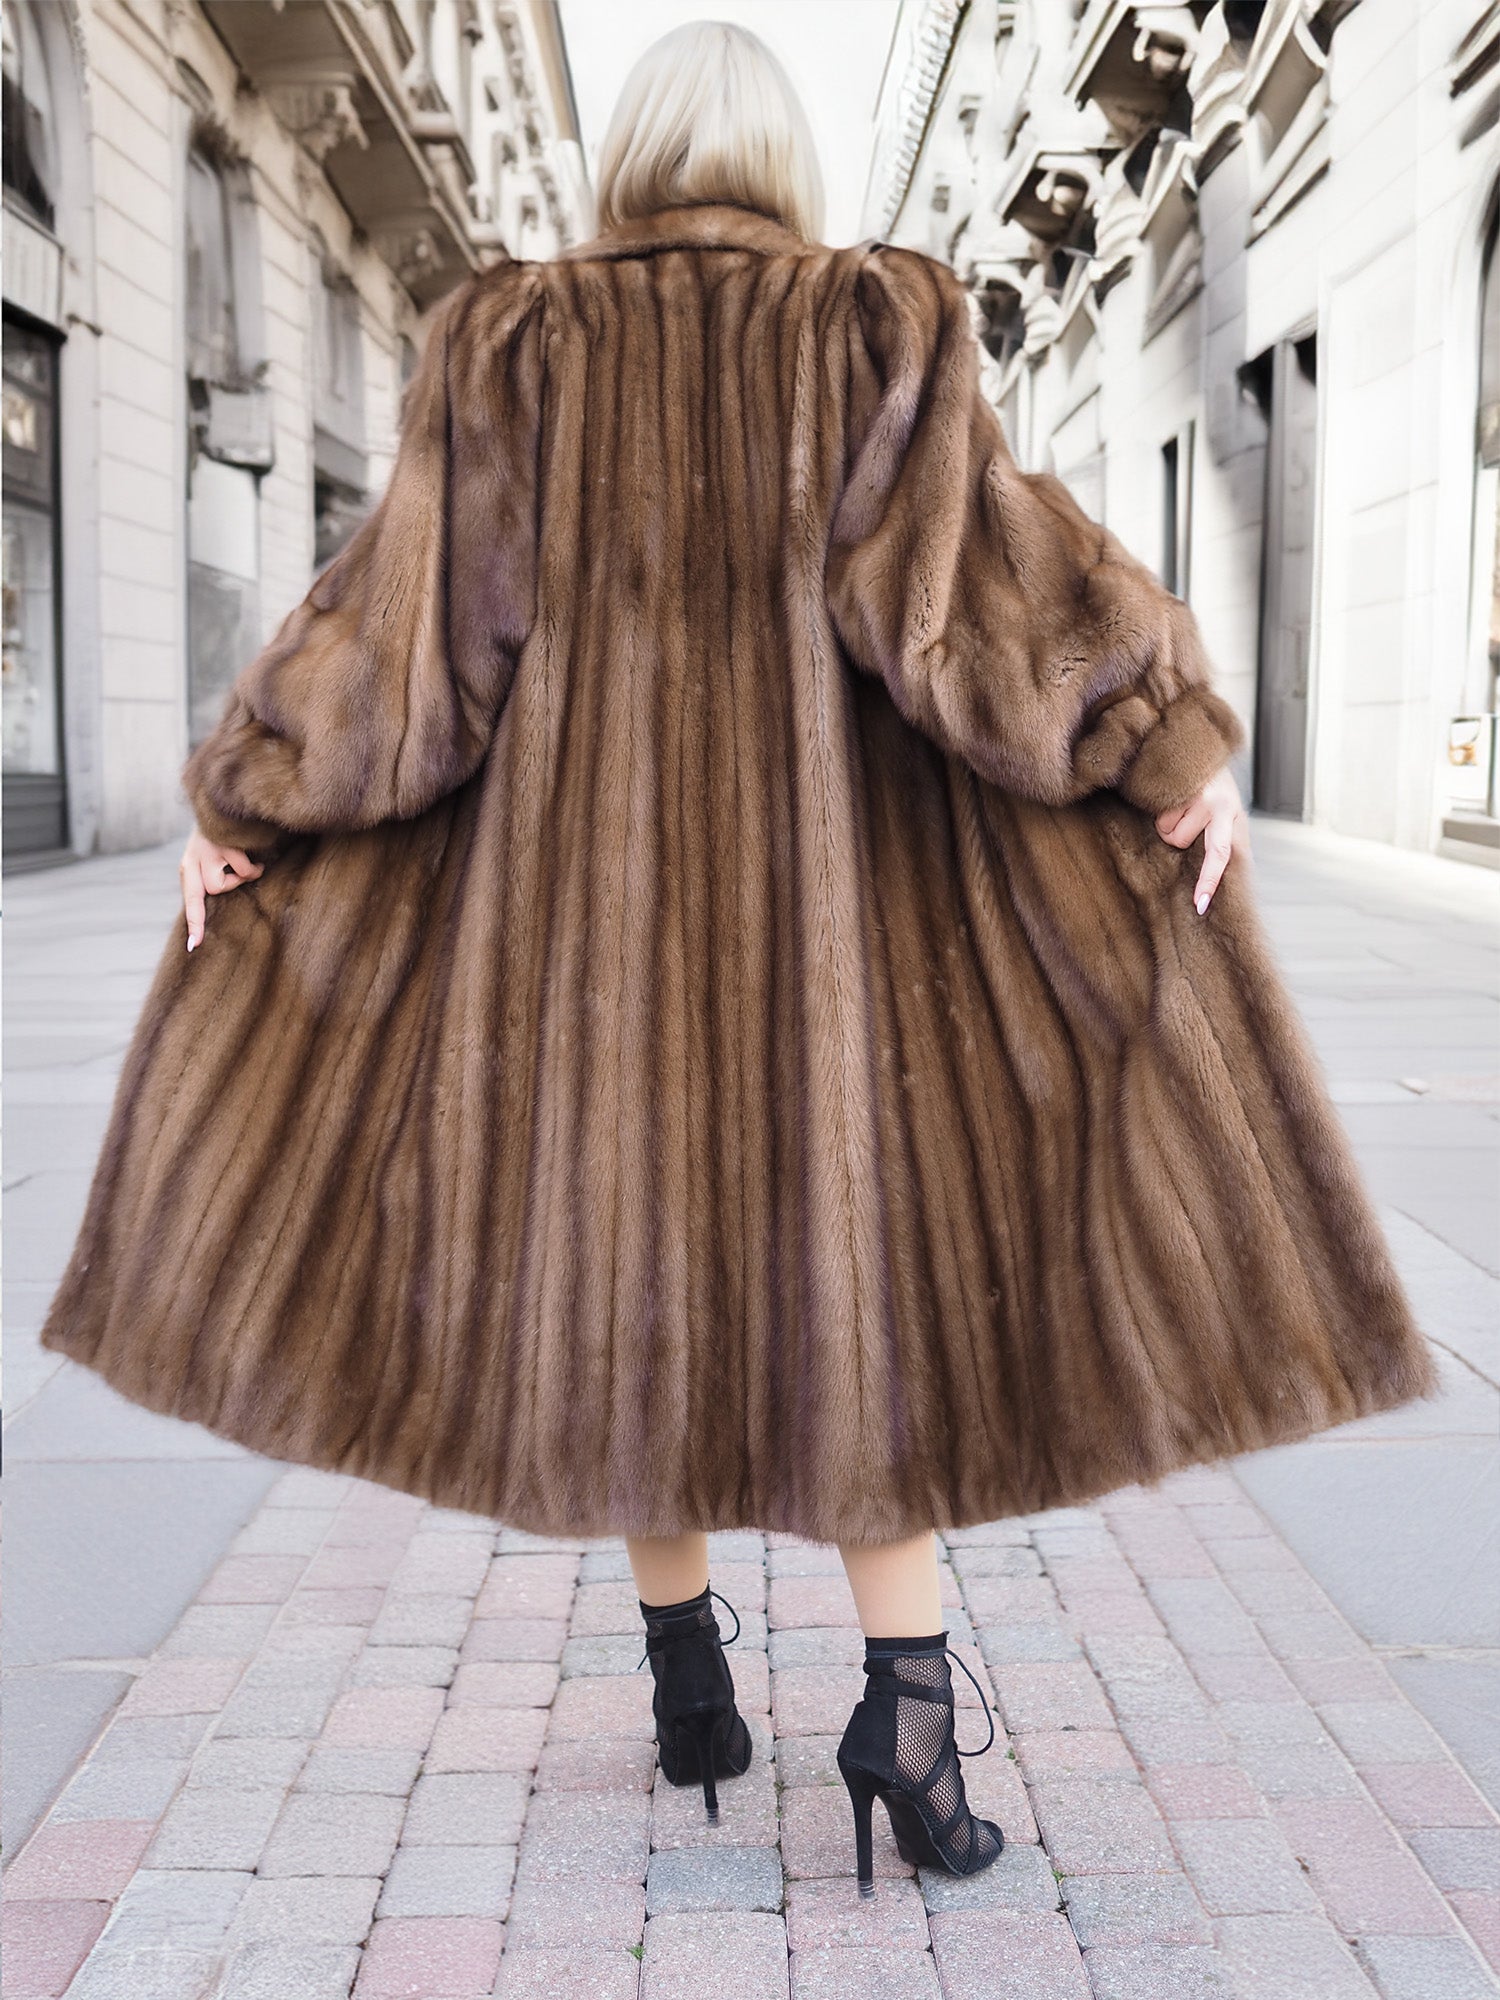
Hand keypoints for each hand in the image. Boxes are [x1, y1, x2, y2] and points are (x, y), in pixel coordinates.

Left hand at [180, 827, 264, 950]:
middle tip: (236, 867)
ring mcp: (208, 852)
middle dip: (232, 883)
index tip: (194, 946)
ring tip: (243, 858)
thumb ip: (207, 878)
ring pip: (228, 881)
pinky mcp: (224, 844)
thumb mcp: (206, 858)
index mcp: (188, 867)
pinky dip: (252, 865)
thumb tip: (219, 900)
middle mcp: (193, 859)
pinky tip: (250, 852)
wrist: (220, 803)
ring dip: (242, 873)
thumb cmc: (218, 836)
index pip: (190, 900)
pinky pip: (243, 869)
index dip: (195, 922)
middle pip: (214, 890)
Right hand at [1153, 765, 1248, 913]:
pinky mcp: (1181, 786)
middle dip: (1176, 840)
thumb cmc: (1210, 784)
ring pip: (1169, 833)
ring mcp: (1201, 795)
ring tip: (1179, 802)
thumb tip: (1216, 872)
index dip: (1209, 880)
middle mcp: (1222, 806)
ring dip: (1168, 821)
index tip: (1199, 905)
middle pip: (1184, 843)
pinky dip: (1160, 808)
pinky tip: (1171, 793)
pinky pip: (1160, 816)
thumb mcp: (1224, 808)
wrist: (1197, 742)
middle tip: (1180, 818)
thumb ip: (1222, 837)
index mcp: (1234, 816)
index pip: (1222, 855)